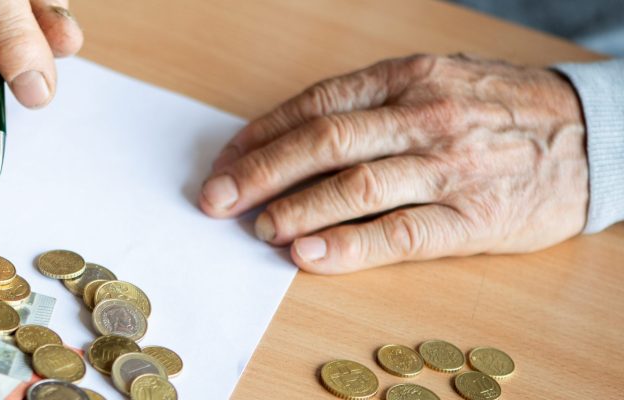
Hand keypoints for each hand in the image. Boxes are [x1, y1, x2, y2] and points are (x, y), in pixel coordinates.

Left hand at [199, 54, 587, 273]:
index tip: (225, 160)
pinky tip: (310, 255)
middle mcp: (424, 116)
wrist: (599, 135)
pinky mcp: (474, 217)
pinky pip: (401, 233)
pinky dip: (349, 245)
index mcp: (409, 78)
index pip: (316, 103)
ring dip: (296, 208)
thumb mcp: (438, 82)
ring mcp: (450, 167)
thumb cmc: (501, 111)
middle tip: (217, 198)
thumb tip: (292, 137)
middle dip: (260, 171)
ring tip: (258, 228)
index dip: (262, 133)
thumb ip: (372, 104)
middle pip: (324, 141)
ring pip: (356, 185)